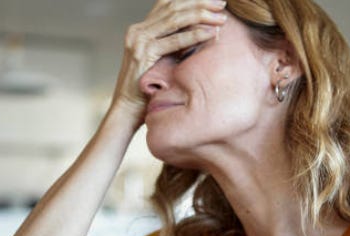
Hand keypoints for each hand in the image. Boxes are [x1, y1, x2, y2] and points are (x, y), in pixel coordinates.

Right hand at [110, 0, 227, 119]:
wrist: (126, 110)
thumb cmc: (146, 91)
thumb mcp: (161, 61)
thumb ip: (173, 46)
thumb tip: (200, 34)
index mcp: (140, 29)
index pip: (167, 4)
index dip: (190, 0)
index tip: (213, 2)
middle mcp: (137, 30)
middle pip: (172, 6)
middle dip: (200, 3)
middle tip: (222, 4)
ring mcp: (139, 41)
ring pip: (174, 18)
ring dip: (201, 16)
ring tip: (221, 18)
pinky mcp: (143, 54)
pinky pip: (174, 41)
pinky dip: (194, 35)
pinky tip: (210, 33)